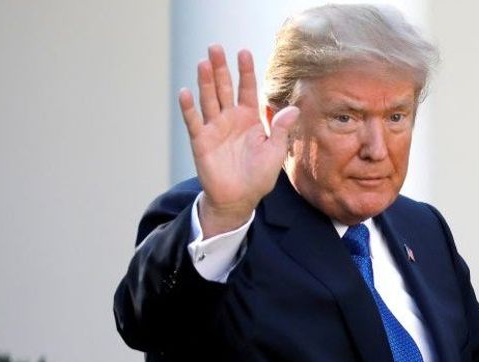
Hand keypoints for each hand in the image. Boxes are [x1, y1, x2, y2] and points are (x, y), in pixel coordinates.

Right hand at [178, 45, 299, 235]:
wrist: (239, 198)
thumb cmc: (258, 175)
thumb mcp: (274, 152)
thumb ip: (281, 130)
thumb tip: (293, 109)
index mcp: (249, 118)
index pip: (247, 89)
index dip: (245, 71)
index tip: (243, 52)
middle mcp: (230, 118)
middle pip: (224, 88)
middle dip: (220, 68)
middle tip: (216, 47)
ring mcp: (214, 127)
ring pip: (208, 99)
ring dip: (205, 82)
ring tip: (204, 62)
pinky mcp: (200, 140)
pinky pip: (193, 121)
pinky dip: (188, 107)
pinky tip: (185, 92)